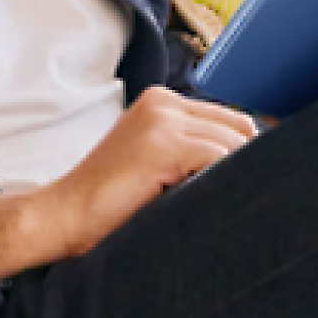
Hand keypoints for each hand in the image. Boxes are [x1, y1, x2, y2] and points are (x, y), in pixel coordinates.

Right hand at [0, 87, 256, 277]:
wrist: (63, 216)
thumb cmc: (110, 202)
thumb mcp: (155, 161)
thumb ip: (191, 151)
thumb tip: (254, 162)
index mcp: (161, 101)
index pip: (230, 120)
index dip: (245, 153)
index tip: (249, 183)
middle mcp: (162, 102)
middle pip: (238, 128)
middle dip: (246, 163)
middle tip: (241, 200)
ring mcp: (161, 120)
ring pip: (233, 143)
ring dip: (235, 177)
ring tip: (224, 207)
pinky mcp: (162, 145)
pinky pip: (219, 158)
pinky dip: (223, 182)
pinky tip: (208, 205)